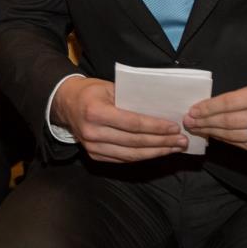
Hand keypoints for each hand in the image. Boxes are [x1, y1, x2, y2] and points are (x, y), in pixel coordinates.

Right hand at [52, 77, 186, 162]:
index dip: (156, 127)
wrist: (65, 104)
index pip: (133, 123)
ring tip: (174, 148)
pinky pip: (124, 160)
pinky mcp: (95, 156)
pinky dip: (143, 157)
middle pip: (135, 142)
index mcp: (96, 112)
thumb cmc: (90, 92)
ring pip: (131, 155)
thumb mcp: (109, 87)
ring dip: (156, 152)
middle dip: (162, 142)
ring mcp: (92, 147)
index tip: (175, 127)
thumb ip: (131, 99)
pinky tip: (157, 152)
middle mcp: (93, 132)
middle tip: (182, 140)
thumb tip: (160, 109)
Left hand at [184, 80, 246, 156]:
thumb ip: (237, 97)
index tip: (193, 110)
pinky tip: (214, 135)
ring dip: (212, 132)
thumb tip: (206, 108)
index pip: (230, 103)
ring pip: (234, 136)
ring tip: (197, 128)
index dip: (208, 108)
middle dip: (206, 122)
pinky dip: (226, 140)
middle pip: (230, 121)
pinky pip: (243, 145)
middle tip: (189, 121)